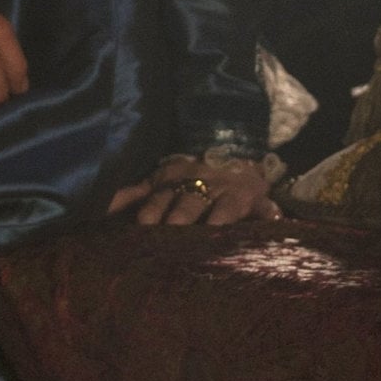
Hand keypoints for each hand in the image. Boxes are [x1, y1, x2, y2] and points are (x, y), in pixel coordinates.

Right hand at [108, 154, 279, 225]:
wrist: (222, 139)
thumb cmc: (241, 181)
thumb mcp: (257, 193)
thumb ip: (265, 209)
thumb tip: (278, 220)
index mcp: (229, 194)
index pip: (224, 209)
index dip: (218, 221)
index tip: (211, 234)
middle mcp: (201, 186)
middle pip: (188, 205)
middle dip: (178, 222)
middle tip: (167, 241)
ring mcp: (176, 181)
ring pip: (160, 199)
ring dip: (151, 216)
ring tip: (140, 234)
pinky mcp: (157, 177)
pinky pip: (135, 189)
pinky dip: (118, 200)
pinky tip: (103, 210)